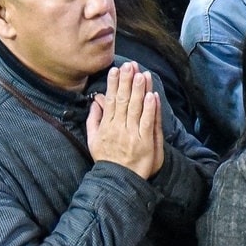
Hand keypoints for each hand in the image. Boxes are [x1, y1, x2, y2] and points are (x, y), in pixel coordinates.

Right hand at [86, 63, 163, 178]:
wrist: (118, 181)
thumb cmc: (106, 160)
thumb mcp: (93, 141)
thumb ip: (93, 120)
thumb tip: (95, 101)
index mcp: (107, 126)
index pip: (111, 100)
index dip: (113, 83)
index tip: (115, 69)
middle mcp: (118, 128)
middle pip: (123, 100)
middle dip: (126, 81)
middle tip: (129, 65)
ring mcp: (132, 134)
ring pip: (136, 108)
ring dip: (139, 90)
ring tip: (141, 74)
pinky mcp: (145, 142)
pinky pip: (148, 122)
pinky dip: (150, 108)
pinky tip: (152, 95)